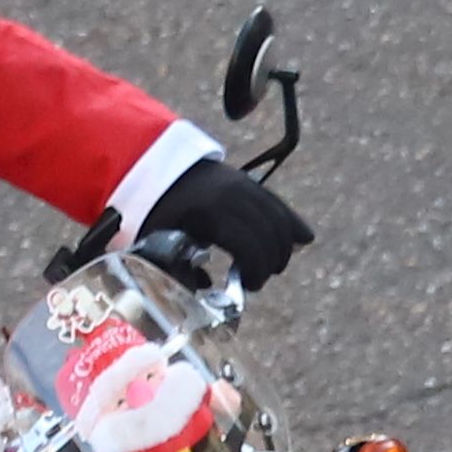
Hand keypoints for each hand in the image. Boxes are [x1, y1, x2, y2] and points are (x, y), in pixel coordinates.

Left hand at [139, 158, 311, 290]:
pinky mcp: (245, 181)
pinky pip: (276, 203)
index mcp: (208, 212)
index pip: (250, 247)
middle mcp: (230, 196)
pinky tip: (303, 239)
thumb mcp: (158, 241)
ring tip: (274, 266)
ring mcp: (240, 184)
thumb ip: (180, 268)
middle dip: (271, 262)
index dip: (256, 272)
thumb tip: (207, 288)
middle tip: (260, 279)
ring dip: (283, 246)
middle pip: (269, 233)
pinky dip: (290, 222)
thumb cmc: (152, 210)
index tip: (248, 286)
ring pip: (278, 217)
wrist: (148, 164)